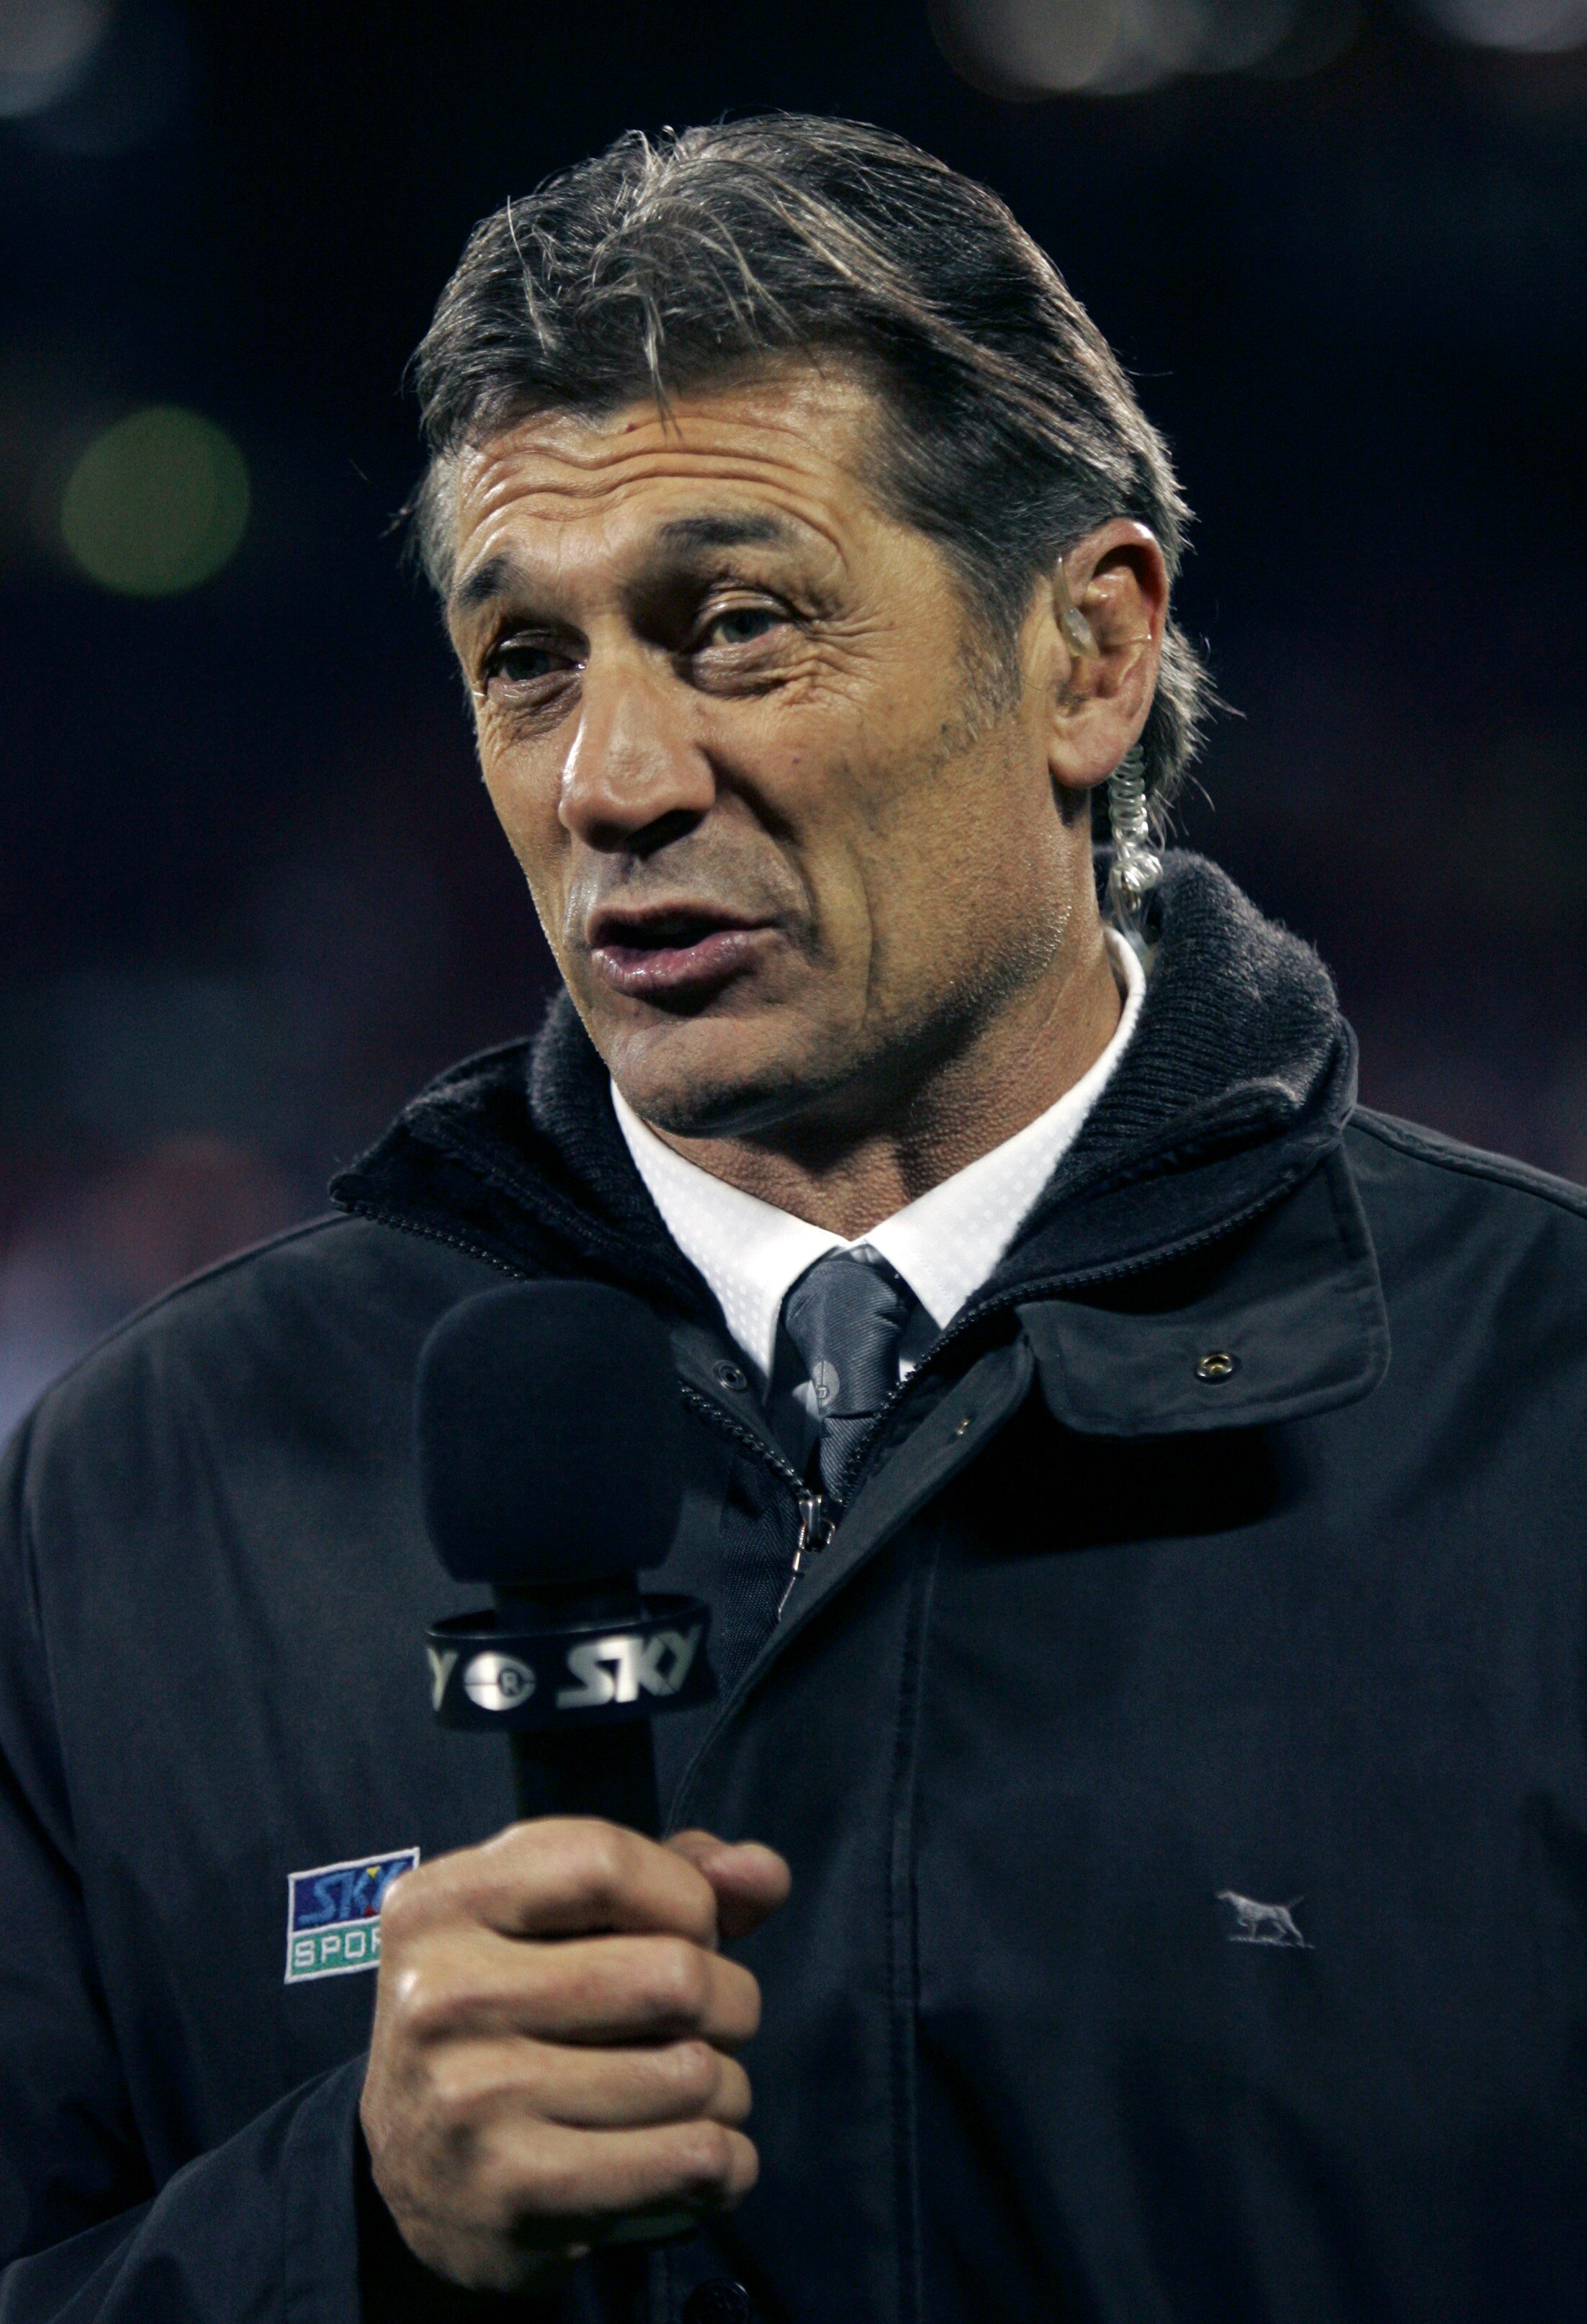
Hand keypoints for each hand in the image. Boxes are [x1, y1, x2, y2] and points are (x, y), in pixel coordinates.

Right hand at [360, 1819, 790, 2293]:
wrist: (414, 2176)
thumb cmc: (513, 2016)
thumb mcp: (561, 1920)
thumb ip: (674, 1875)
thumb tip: (763, 1873)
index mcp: (441, 1904)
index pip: (604, 1862)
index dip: (684, 1895)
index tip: (689, 1931)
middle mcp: (441, 1995)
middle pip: (672, 1974)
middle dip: (728, 1999)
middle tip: (709, 2022)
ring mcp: (471, 2100)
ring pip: (696, 2074)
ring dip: (729, 2086)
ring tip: (697, 2091)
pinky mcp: (513, 2193)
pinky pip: (693, 2159)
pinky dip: (729, 2161)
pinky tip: (704, 2158)